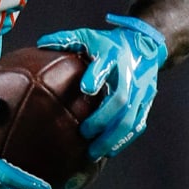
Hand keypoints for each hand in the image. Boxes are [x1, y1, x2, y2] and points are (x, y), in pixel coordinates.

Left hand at [37, 14, 167, 159]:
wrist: (147, 45)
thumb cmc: (110, 44)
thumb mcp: (89, 36)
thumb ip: (67, 40)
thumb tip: (42, 44)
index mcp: (113, 55)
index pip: (106, 64)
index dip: (97, 75)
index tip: (86, 88)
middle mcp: (129, 73)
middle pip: (120, 98)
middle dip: (102, 118)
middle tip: (83, 132)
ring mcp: (141, 90)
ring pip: (130, 118)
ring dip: (112, 137)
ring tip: (94, 152)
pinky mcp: (147, 102)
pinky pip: (138, 124)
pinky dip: (124, 140)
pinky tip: (110, 151)